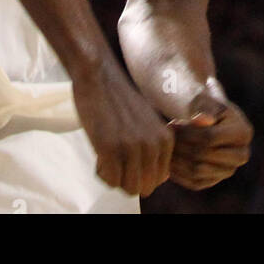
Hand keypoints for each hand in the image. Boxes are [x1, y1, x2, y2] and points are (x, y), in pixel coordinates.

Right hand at [72, 57, 175, 197]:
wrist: (98, 74)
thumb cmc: (119, 98)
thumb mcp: (150, 121)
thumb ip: (158, 147)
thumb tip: (163, 178)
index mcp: (166, 139)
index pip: (158, 180)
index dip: (139, 173)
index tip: (128, 155)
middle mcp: (153, 144)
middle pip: (143, 188)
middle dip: (127, 178)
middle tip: (115, 157)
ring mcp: (132, 146)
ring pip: (127, 187)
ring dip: (113, 175)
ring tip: (107, 153)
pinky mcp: (110, 147)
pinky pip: (110, 180)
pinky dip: (102, 171)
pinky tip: (99, 152)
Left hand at [167, 89, 252, 190]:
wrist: (209, 119)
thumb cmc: (206, 106)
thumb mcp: (206, 101)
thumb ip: (205, 108)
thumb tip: (202, 120)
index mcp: (243, 132)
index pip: (210, 137)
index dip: (187, 132)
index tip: (171, 123)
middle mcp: (241, 154)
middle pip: (203, 155)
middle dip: (180, 145)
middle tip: (166, 136)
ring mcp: (229, 170)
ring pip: (198, 171)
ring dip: (177, 159)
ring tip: (165, 146)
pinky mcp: (216, 180)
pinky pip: (195, 182)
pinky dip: (178, 173)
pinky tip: (168, 159)